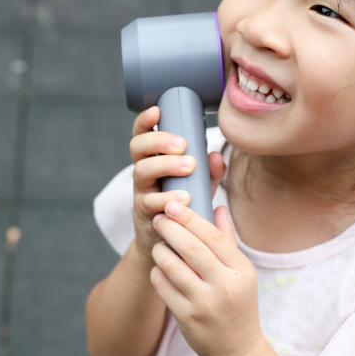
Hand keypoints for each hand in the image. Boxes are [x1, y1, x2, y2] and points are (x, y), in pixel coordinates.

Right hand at [128, 106, 225, 267]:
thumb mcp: (200, 186)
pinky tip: (182, 198)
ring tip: (189, 167)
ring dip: (164, 165)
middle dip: (158, 141)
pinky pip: (149, 202)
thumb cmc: (184, 206)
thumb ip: (210, 171)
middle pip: (138, 148)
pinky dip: (166, 199)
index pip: (142, 134)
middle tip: (182, 144)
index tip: (157, 111)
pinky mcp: (144, 214)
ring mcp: (141, 192)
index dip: (145, 121)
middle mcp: (143, 172)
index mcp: (154, 159)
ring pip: (141, 171)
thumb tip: (216, 155)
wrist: (168, 244)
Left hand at [149, 200, 262, 355]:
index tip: (173, 205)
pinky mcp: (186, 318)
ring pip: (171, 266)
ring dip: (160, 250)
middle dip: (169, 227)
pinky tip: (160, 268)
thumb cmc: (238, 304)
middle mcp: (224, 286)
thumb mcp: (242, 273)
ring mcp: (204, 303)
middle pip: (190, 247)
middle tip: (158, 218)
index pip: (212, 235)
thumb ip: (228, 240)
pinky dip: (157, 272)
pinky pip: (162, 286)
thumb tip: (217, 207)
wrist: (237, 350)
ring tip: (158, 244)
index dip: (190, 217)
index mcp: (240, 271)